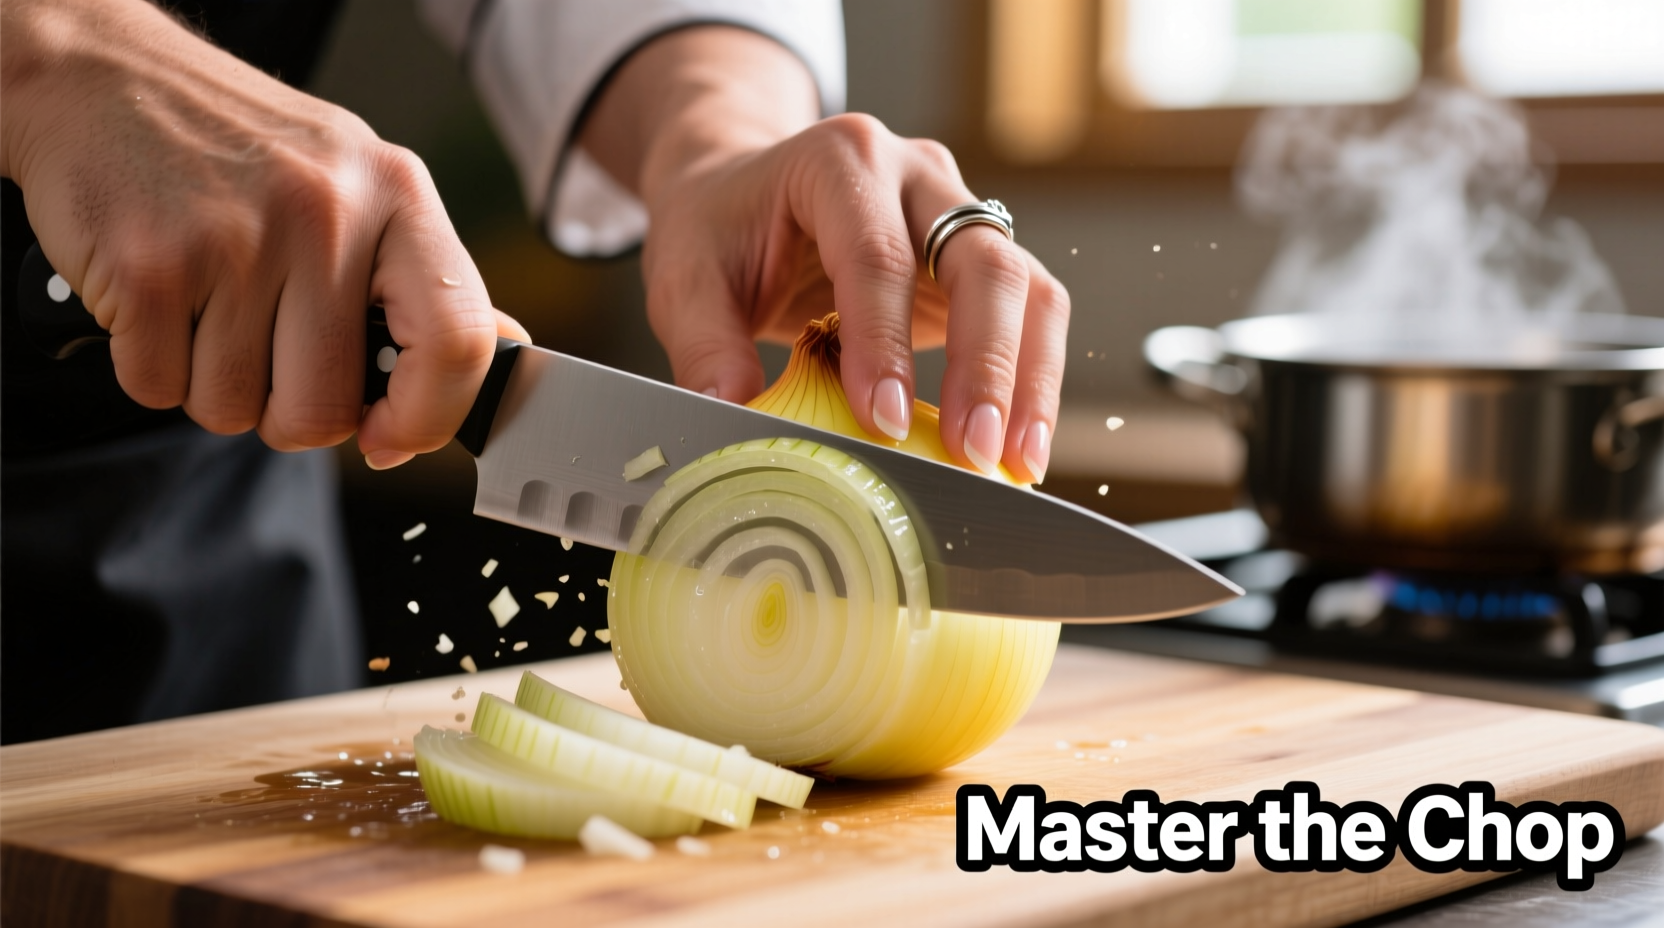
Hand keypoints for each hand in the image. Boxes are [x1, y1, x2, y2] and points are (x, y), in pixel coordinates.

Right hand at [0, 0, 527, 466]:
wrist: (103, 77)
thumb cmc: (241, 149)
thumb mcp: (358, 186)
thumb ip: (423, 279)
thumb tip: (500, 357)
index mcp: (397, 196)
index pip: (459, 342)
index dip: (429, 417)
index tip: (391, 437)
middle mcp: (326, 214)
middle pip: (326, 407)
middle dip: (291, 413)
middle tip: (268, 354)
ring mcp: (235, 240)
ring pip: (237, 409)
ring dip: (215, 386)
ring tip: (208, 306)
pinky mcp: (150, 267)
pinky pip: (161, 391)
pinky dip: (153, 369)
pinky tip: (159, 300)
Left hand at [581, 28, 1068, 482]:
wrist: (742, 188)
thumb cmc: (718, 228)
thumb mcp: (683, 277)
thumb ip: (704, 347)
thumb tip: (732, 418)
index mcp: (839, 159)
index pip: (877, 254)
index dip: (885, 342)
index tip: (882, 420)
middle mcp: (916, 173)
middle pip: (982, 259)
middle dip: (988, 363)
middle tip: (972, 452)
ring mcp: (958, 212)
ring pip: (1027, 286)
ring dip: (1029, 379)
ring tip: (1017, 462)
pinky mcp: (977, 260)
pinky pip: (1029, 313)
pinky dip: (1032, 380)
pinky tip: (1018, 446)